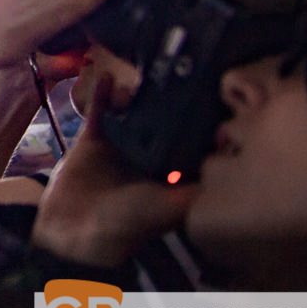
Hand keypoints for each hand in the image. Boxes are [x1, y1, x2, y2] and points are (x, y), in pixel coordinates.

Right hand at [30, 71, 197, 266]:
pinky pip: (98, 114)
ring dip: (134, 98)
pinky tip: (107, 76)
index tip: (204, 99)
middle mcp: (144, 161)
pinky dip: (102, 95)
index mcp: (166, 177)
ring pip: (130, 116)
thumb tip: (230, 165)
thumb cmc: (130, 221)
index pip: (187, 146)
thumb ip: (198, 187)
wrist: (76, 231)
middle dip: (164, 105)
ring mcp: (116, 150)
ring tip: (141, 79)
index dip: (195, 125)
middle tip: (172, 80)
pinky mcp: (90, 143)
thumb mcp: (172, 207)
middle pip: (158, 126)